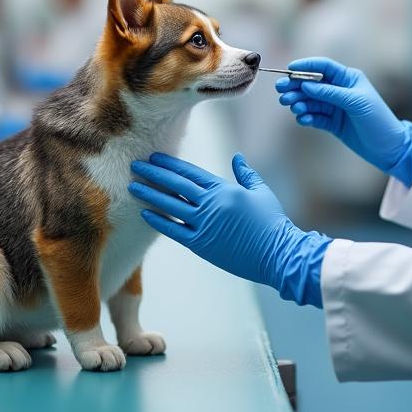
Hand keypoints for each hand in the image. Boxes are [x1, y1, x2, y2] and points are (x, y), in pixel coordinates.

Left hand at [129, 153, 330, 306]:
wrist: (278, 254)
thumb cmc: (272, 222)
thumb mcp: (260, 192)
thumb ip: (246, 174)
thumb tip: (237, 158)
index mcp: (224, 190)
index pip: (191, 173)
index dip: (171, 165)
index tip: (155, 157)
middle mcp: (211, 204)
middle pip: (176, 185)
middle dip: (154, 174)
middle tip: (135, 165)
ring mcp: (205, 224)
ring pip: (171, 206)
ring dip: (150, 194)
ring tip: (133, 186)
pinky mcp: (202, 244)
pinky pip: (174, 230)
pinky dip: (159, 221)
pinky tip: (145, 213)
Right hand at [276, 57, 411, 184]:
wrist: (389, 148)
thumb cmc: (378, 120)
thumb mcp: (355, 102)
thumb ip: (330, 93)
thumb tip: (306, 85)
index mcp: (349, 79)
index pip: (323, 67)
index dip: (306, 66)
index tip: (289, 70)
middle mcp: (340, 90)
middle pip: (312, 84)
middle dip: (296, 87)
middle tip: (282, 91)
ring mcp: (335, 107)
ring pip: (311, 101)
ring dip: (299, 103)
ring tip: (293, 107)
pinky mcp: (332, 123)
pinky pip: (315, 117)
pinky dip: (307, 117)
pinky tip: (303, 119)